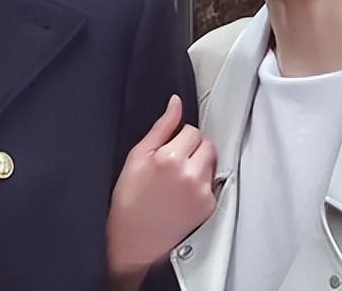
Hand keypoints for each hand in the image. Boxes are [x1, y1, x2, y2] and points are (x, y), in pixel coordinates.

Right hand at [106, 94, 217, 279]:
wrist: (133, 239)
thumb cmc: (129, 198)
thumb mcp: (137, 156)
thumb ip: (161, 127)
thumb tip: (176, 103)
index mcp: (170, 157)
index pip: (192, 130)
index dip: (179, 137)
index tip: (168, 148)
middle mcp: (190, 174)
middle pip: (206, 144)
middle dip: (193, 148)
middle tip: (174, 163)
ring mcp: (202, 192)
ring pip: (212, 162)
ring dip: (200, 164)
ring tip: (178, 179)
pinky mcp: (209, 206)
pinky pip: (212, 183)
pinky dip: (202, 184)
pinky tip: (183, 194)